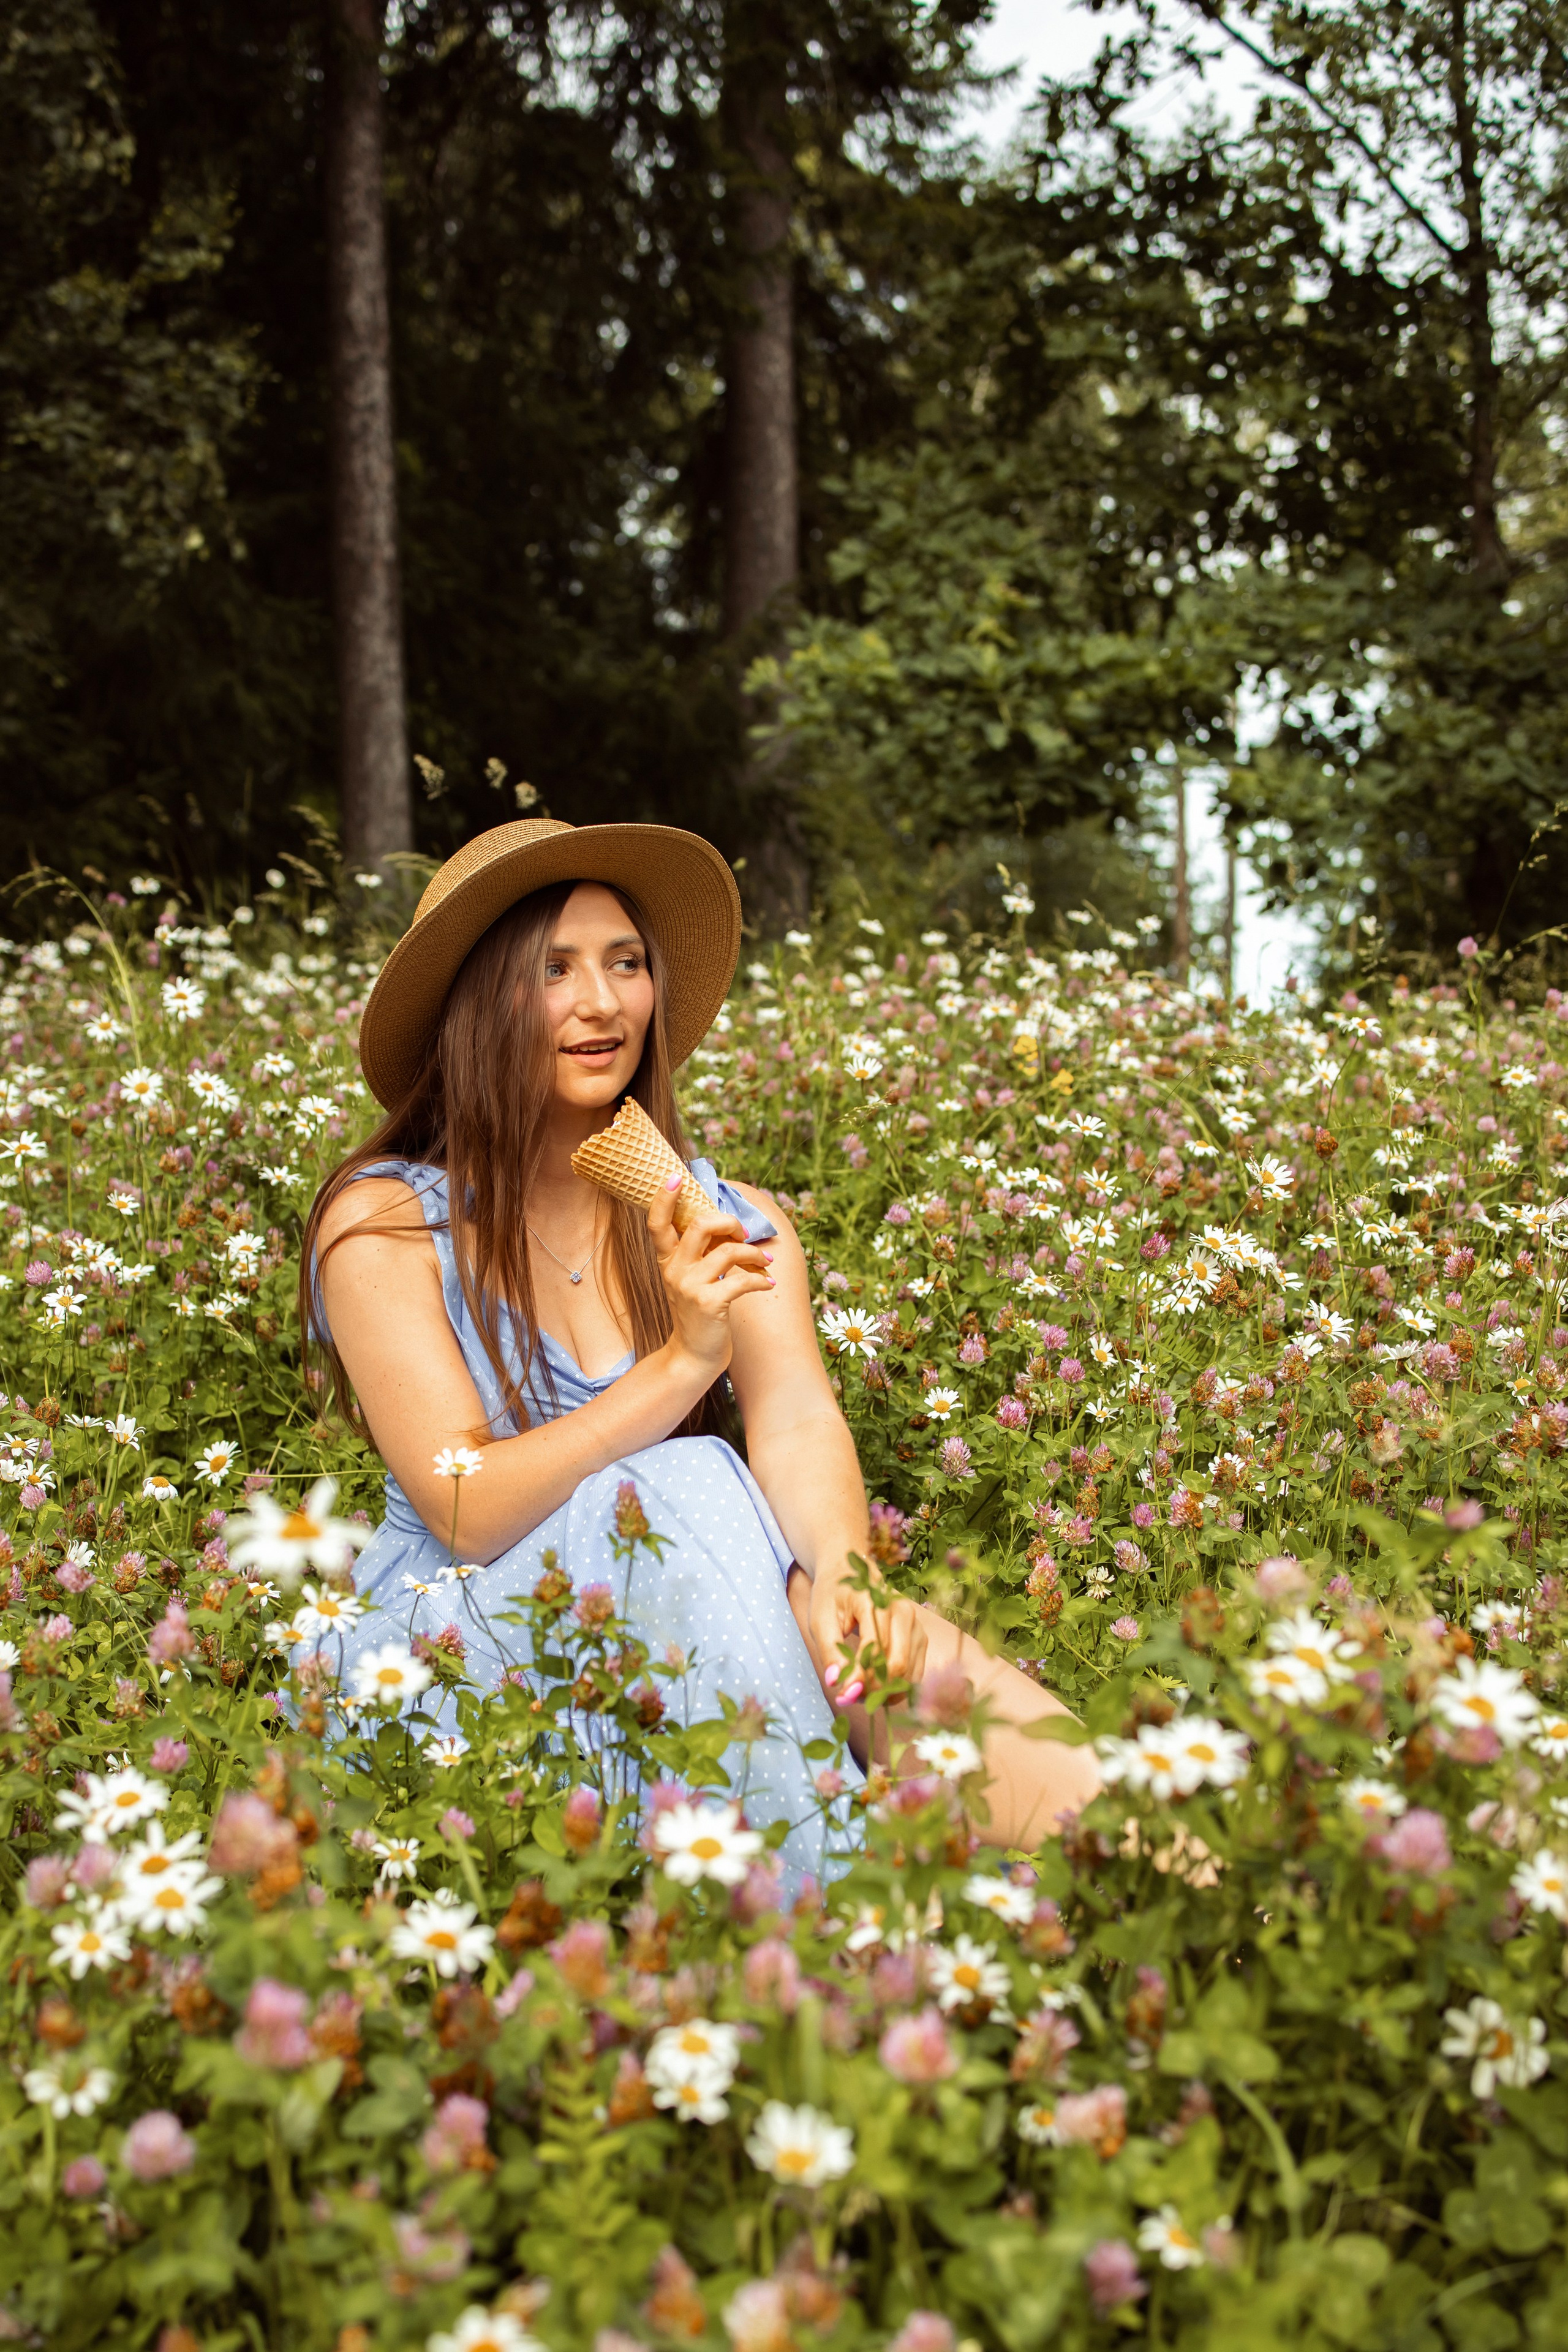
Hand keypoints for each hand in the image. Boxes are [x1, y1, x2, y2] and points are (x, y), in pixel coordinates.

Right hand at [647, 1176, 773, 1377]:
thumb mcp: (690, 1281)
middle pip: (701, 1225)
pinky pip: (743, 1280)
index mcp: (668, 1261)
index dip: (664, 1198)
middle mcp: (675, 1270)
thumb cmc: (698, 1315)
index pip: (657, 1223)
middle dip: (731, 1222)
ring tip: (766, 1264)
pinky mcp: (709, 1304)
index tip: (676, 1178)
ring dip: (756, 1255)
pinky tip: (767, 1284)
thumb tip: (728, 1226)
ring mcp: (690, 1287)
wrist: (693, 1357)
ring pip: (729, 1251)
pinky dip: (761, 1280)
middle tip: (744, 1236)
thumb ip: (700, 1254)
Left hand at [807, 1561, 927, 1706]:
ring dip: (884, 1691)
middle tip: (850, 1695)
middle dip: (873, 1688)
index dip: (860, 1677)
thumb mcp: (821, 1620)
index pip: (874, 1648)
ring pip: (908, 1673)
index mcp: (875, 1601)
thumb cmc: (833, 1596)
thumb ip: (829, 1651)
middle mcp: (903, 1611)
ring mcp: (916, 1625)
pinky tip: (875, 1688)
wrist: (852, 1573)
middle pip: (897, 1664)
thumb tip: (835, 1682)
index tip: (843, 1695)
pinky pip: (915, 1674)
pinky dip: (896, 1688)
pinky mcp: (920, 1638)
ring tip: (859, 1691)